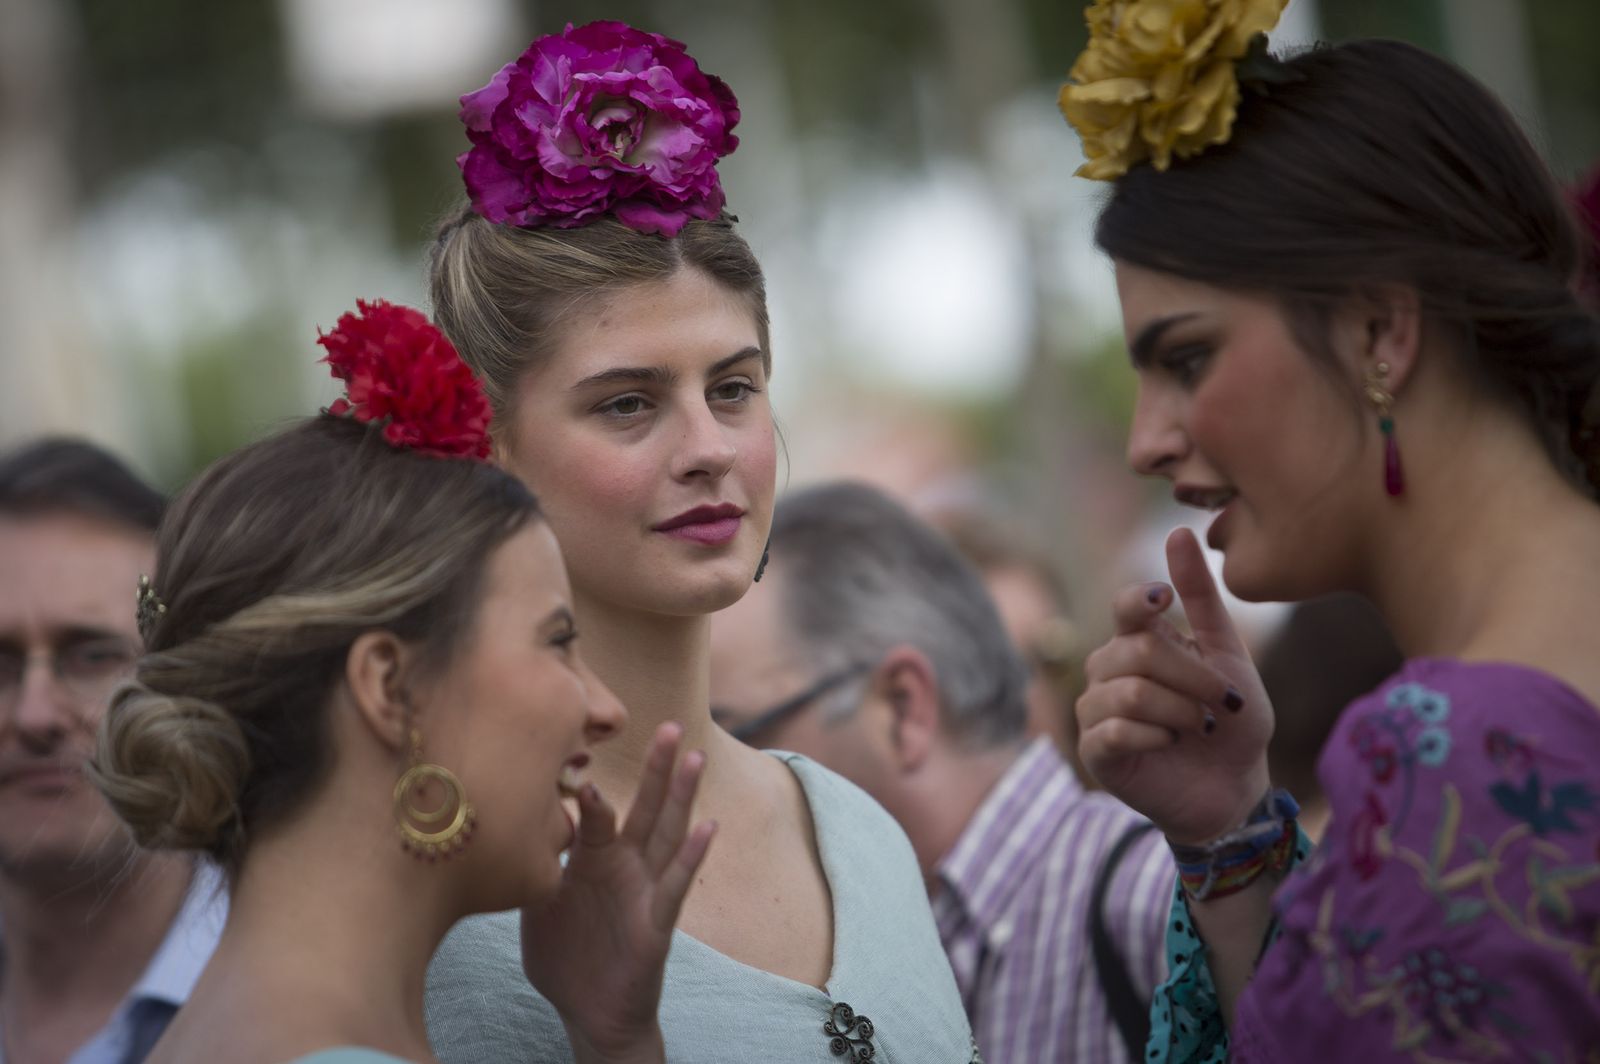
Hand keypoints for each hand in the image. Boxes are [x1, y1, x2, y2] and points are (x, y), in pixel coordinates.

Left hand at [521, 723, 715, 1063]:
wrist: (589, 1013)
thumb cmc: (566, 957)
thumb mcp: (538, 903)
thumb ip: (533, 864)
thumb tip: (504, 824)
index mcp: (595, 859)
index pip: (596, 809)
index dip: (590, 779)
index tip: (583, 737)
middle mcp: (625, 867)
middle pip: (646, 807)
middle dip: (658, 767)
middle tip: (669, 724)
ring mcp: (644, 891)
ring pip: (668, 835)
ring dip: (683, 797)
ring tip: (696, 757)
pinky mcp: (657, 924)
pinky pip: (676, 886)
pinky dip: (694, 857)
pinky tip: (709, 827)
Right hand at [1076, 528, 1273, 845]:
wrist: (1233, 789)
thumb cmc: (1230, 723)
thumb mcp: (1228, 656)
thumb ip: (1201, 599)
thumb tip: (1178, 531)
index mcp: (1138, 642)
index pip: (1126, 607)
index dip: (1141, 600)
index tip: (1164, 600)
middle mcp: (1108, 670)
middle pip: (1140, 652)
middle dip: (1193, 678)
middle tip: (1222, 704)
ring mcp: (1095, 710)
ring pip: (1130, 692)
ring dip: (1180, 712)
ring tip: (1197, 728)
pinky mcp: (1094, 751)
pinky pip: (1117, 731)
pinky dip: (1158, 737)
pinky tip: (1171, 746)